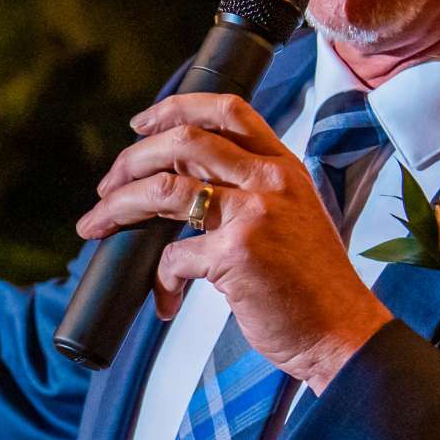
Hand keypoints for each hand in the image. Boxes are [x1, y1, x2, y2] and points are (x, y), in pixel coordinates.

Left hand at [74, 93, 390, 391]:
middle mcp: (270, 181)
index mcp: (283, 167)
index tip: (140, 125)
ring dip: (118, 207)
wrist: (342, 332)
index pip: (227, 111)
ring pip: (163, 190)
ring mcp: (253, 215)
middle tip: (107, 187)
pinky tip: (164, 299)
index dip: (175, 108)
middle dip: (131, 160)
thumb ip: (248, 191)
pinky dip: (158, 281)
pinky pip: (172, 258)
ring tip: (97, 225)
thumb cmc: (313, 284)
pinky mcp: (235, 255)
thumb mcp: (291, 216)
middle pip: (183, 142)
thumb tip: (181, 183)